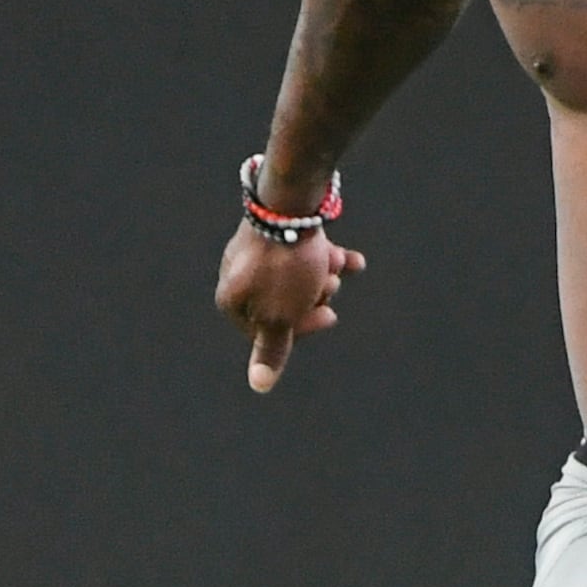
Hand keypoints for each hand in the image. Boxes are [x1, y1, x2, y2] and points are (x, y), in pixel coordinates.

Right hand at [214, 220, 364, 393]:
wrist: (291, 201)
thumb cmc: (284, 267)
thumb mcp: (281, 315)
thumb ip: (273, 348)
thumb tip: (259, 385)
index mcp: (232, 299)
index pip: (266, 331)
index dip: (302, 327)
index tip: (328, 316)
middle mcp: (240, 275)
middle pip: (284, 303)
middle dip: (314, 297)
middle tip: (330, 286)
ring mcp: (258, 252)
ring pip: (297, 277)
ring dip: (325, 276)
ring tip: (338, 265)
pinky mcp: (278, 230)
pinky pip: (304, 253)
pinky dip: (328, 259)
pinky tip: (354, 261)